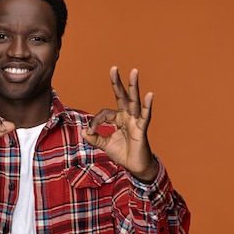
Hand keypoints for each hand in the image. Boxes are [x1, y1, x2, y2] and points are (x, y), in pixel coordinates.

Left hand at [82, 66, 158, 181]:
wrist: (134, 166)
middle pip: (122, 96)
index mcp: (118, 118)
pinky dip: (147, 105)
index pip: (104, 113)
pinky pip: (145, 115)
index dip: (95, 122)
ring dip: (133, 86)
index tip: (90, 132)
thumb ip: (94, 138)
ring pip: (134, 101)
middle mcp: (127, 116)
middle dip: (117, 82)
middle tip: (114, 67)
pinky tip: (150, 94)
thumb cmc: (122, 153)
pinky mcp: (142, 128)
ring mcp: (136, 120)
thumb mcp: (104, 145)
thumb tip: (83, 130)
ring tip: (134, 71)